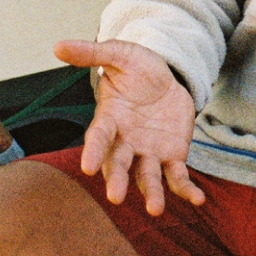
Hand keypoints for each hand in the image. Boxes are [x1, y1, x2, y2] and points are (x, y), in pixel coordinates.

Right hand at [54, 39, 205, 214]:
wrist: (168, 76)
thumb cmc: (138, 68)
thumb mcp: (120, 54)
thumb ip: (92, 53)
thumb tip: (58, 45)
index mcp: (110, 119)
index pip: (98, 137)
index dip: (93, 151)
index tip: (87, 168)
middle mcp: (125, 142)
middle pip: (118, 164)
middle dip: (117, 179)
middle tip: (115, 196)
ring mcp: (148, 152)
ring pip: (146, 177)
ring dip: (151, 193)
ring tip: (155, 209)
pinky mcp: (172, 157)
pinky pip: (177, 177)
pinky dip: (185, 189)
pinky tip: (198, 200)